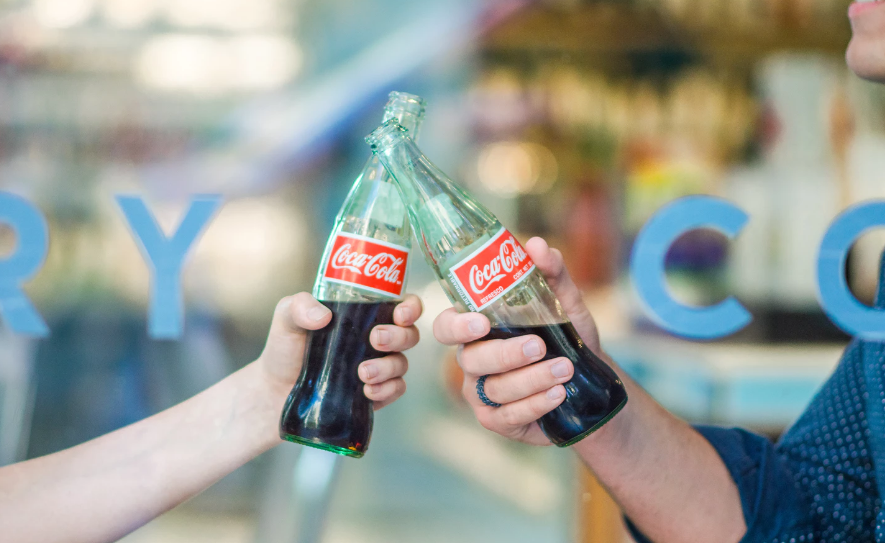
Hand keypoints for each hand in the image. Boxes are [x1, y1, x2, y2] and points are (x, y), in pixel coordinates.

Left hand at [258, 292, 422, 409]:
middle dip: (399, 336)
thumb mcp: (287, 317)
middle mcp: (376, 338)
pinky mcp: (375, 393)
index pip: (402, 304)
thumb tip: (323, 316)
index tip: (401, 314)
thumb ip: (300, 306)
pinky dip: (387, 390)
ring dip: (389, 367)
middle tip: (375, 339)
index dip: (411, 307)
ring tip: (363, 373)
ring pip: (402, 364)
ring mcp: (378, 366)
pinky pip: (395, 390)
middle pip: (410, 334)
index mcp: (364, 313)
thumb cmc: (286, 347)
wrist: (275, 390)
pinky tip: (367, 391)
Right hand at [433, 237, 602, 445]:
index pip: (446, 326)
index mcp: (477, 329)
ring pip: (494, 388)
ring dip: (531, 379)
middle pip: (471, 359)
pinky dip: (535, 403)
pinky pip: (509, 415)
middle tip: (538, 345)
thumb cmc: (566, 337)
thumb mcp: (564, 304)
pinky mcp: (498, 421)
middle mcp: (473, 361)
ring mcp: (482, 393)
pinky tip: (558, 394)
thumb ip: (550, 274)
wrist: (591, 382)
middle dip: (505, 353)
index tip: (482, 322)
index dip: (456, 326)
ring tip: (564, 369)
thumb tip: (536, 245)